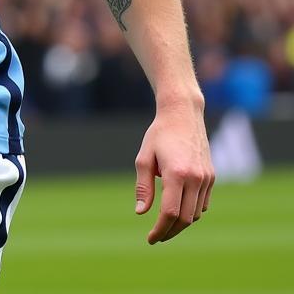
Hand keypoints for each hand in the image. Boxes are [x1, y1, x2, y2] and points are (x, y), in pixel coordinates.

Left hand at [134, 100, 214, 243]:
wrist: (183, 114)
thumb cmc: (159, 134)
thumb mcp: (144, 158)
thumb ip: (143, 187)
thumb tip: (140, 213)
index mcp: (176, 174)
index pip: (170, 212)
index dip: (159, 229)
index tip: (150, 238)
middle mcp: (195, 178)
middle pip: (185, 218)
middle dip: (170, 231)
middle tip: (156, 237)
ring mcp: (206, 178)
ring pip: (195, 213)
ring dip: (181, 223)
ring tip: (164, 224)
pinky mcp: (211, 177)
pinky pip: (203, 203)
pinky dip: (191, 211)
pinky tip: (178, 210)